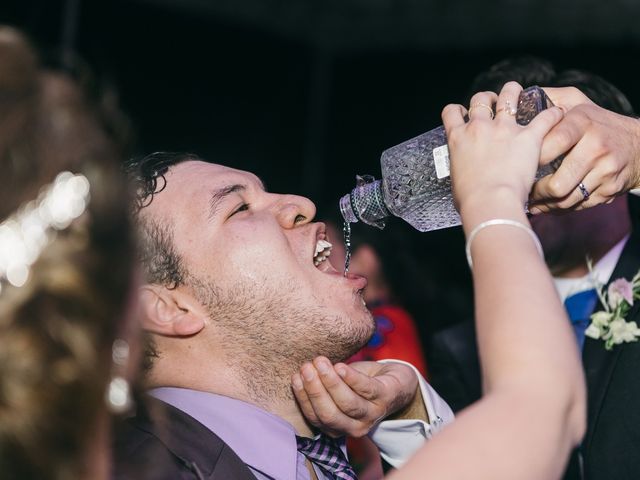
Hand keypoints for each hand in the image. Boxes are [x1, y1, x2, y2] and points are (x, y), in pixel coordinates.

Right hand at [291, 357, 417, 437]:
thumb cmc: (360, 385)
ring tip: (320, 362)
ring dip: (331, 382)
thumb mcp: (338, 390)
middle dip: (315, 390)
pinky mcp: (386, 397)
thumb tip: (298, 374)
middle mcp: (355, 427)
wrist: (398, 382)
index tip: (295, 377)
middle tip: (306, 367)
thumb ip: (321, 388)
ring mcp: (372, 414)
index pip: (315, 417)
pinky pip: (366, 389)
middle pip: (329, 414)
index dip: (304, 397)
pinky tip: (340, 367)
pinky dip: (351, 378)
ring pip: (348, 403)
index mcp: (338, 427)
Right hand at [442, 82, 564, 212]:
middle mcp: (479, 127)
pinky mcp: (528, 136)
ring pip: (509, 95)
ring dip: (515, 92)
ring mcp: (504, 129)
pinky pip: (545, 117)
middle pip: (481, 98)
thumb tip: (467, 174)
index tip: (465, 114)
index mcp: (458, 139)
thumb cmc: (470, 199)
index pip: (451, 113)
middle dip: (488, 98)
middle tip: (494, 104)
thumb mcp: (456, 181)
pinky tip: (556, 114)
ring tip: (521, 95)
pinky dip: (552, 113)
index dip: (459, 110)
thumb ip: (462, 169)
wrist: (489, 202)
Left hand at [529, 86, 639, 211]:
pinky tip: (547, 203)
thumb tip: (518, 97)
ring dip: (544, 204)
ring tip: (530, 200)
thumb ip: (549, 99)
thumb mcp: (577, 102)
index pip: (553, 143)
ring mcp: (605, 171)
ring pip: (566, 199)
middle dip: (535, 191)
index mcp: (582, 123)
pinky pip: (577, 206)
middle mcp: (596, 147)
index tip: (516, 165)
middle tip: (521, 190)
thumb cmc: (596, 122)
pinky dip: (559, 208)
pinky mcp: (609, 189)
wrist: (638, 144)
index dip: (531, 158)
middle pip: (557, 183)